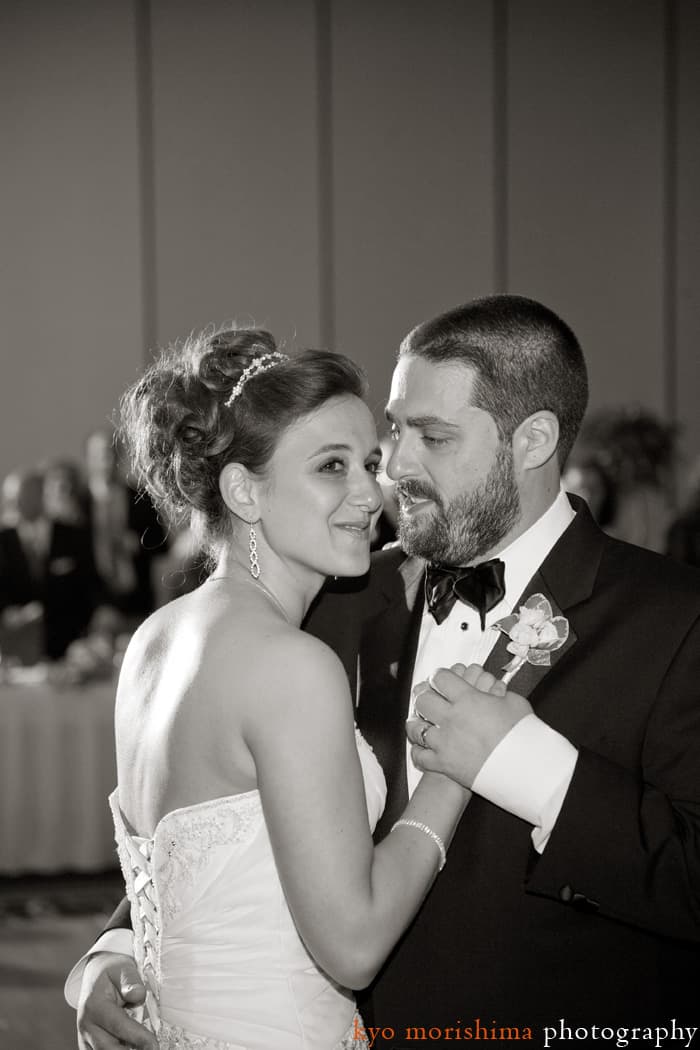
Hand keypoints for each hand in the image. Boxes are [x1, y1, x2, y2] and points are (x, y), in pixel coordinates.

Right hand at [77, 952, 157, 1049]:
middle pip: (109, 1049)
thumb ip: (130, 980)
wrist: (94, 978)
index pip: (118, 1026)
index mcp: (95, 1006)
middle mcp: (86, 1026)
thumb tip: (138, 995)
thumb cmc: (112, 973)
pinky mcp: (87, 1046)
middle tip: (153, 1048)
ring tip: (144, 1046)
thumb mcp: (123, 969)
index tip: (154, 1044)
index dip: (138, 1037)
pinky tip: (133, 1047)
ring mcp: (85, 1038)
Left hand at [406, 663, 531, 787]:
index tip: (441, 678)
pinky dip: (419, 752)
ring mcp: (444, 742)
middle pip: (423, 699)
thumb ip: (498, 692)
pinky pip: (420, 756)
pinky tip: (423, 748)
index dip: (439, 676)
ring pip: (415, 727)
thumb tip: (494, 690)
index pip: (440, 678)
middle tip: (429, 697)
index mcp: (468, 699)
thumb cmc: (523, 736)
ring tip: (421, 721)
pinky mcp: (444, 764)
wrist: (525, 770)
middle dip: (424, 696)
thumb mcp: (515, 704)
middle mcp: (451, 718)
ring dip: (417, 723)